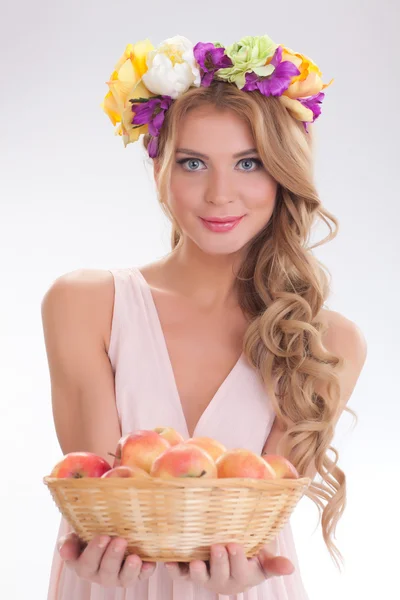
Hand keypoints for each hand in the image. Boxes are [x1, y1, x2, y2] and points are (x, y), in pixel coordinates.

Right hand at [57, 532, 155, 587]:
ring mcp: (118, 576)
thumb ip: (69, 543)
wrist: (106, 532)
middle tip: (120, 540)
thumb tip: (64, 551)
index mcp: (83, 566)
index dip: (95, 552)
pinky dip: (146, 571)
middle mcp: (100, 575)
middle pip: (106, 571)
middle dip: (113, 556)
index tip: (103, 537)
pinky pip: (141, 576)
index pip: (87, 563)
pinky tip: (150, 563)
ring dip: (130, 569)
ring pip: (123, 578)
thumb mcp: (75, 536)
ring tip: (135, 558)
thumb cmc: (88, 533)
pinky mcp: (135, 575)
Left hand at [164, 542, 294, 594]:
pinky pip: (179, 574)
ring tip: (195, 562)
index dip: (237, 559)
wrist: (231, 557)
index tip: (235, 544)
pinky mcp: (189, 573)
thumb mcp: (264, 559)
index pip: (241, 570)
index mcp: (243, 576)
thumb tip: (290, 567)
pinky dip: (173, 569)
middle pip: (220, 574)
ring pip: (200, 578)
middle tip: (217, 546)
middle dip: (219, 561)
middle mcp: (223, 580)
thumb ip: (274, 564)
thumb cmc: (251, 554)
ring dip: (197, 571)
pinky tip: (167, 561)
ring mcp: (205, 577)